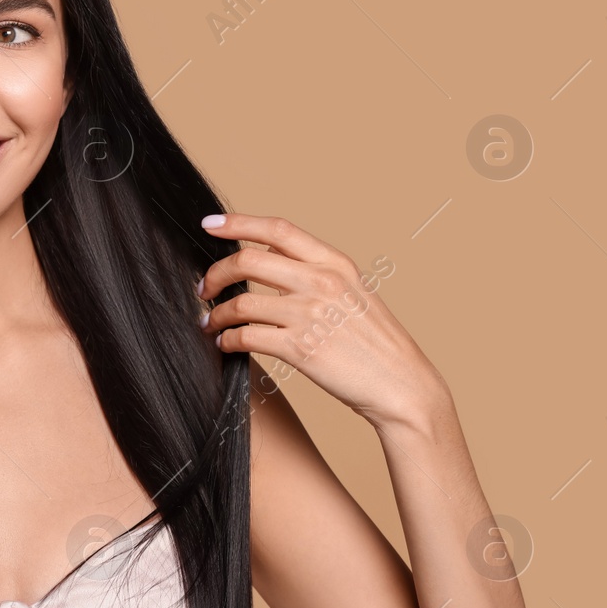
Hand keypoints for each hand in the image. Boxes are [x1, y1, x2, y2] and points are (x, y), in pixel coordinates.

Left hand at [195, 212, 446, 429]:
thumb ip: (316, 275)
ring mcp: (310, 314)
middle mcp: (321, 282)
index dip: (238, 223)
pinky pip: (245, 337)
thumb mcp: (353, 292)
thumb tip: (269, 266)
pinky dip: (227, 340)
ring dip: (215, 314)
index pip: (277, 230)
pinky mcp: (300, 349)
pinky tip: (226, 345)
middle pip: (248, 260)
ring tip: (209, 323)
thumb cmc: (375, 342)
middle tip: (204, 289)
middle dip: (216, 274)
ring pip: (240, 303)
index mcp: (335, 263)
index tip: (209, 225)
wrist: (402, 384)